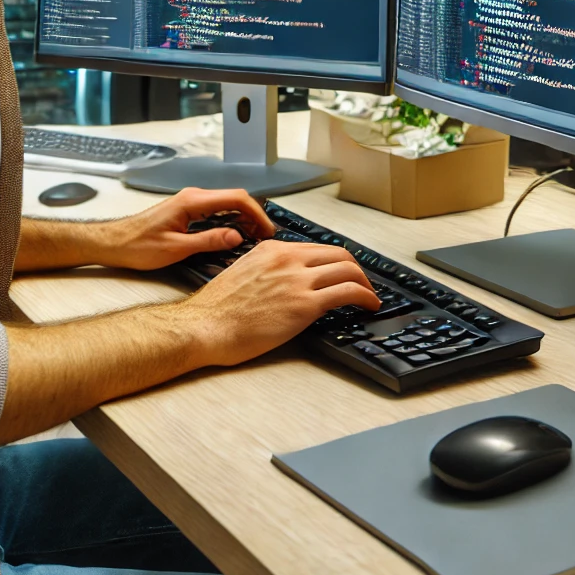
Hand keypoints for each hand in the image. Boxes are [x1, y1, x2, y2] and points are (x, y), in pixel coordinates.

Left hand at [101, 187, 274, 270]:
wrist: (114, 243)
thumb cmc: (138, 245)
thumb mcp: (176, 248)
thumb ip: (208, 241)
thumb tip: (236, 237)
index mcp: (192, 201)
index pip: (235, 198)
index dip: (256, 213)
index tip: (267, 229)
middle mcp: (193, 196)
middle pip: (234, 198)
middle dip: (254, 215)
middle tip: (265, 236)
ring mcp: (190, 202)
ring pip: (226, 203)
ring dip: (243, 218)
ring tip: (254, 237)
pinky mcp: (187, 210)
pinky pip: (216, 210)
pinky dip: (230, 219)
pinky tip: (234, 234)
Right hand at [186, 236, 379, 365]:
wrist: (205, 326)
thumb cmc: (217, 310)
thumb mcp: (243, 274)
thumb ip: (267, 272)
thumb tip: (284, 284)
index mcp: (271, 249)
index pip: (316, 248)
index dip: (336, 261)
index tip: (342, 272)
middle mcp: (287, 258)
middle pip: (338, 253)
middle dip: (355, 269)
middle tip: (362, 284)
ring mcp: (298, 279)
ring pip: (347, 269)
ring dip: (365, 283)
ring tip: (370, 296)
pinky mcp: (305, 304)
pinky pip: (348, 292)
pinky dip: (365, 297)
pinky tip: (369, 305)